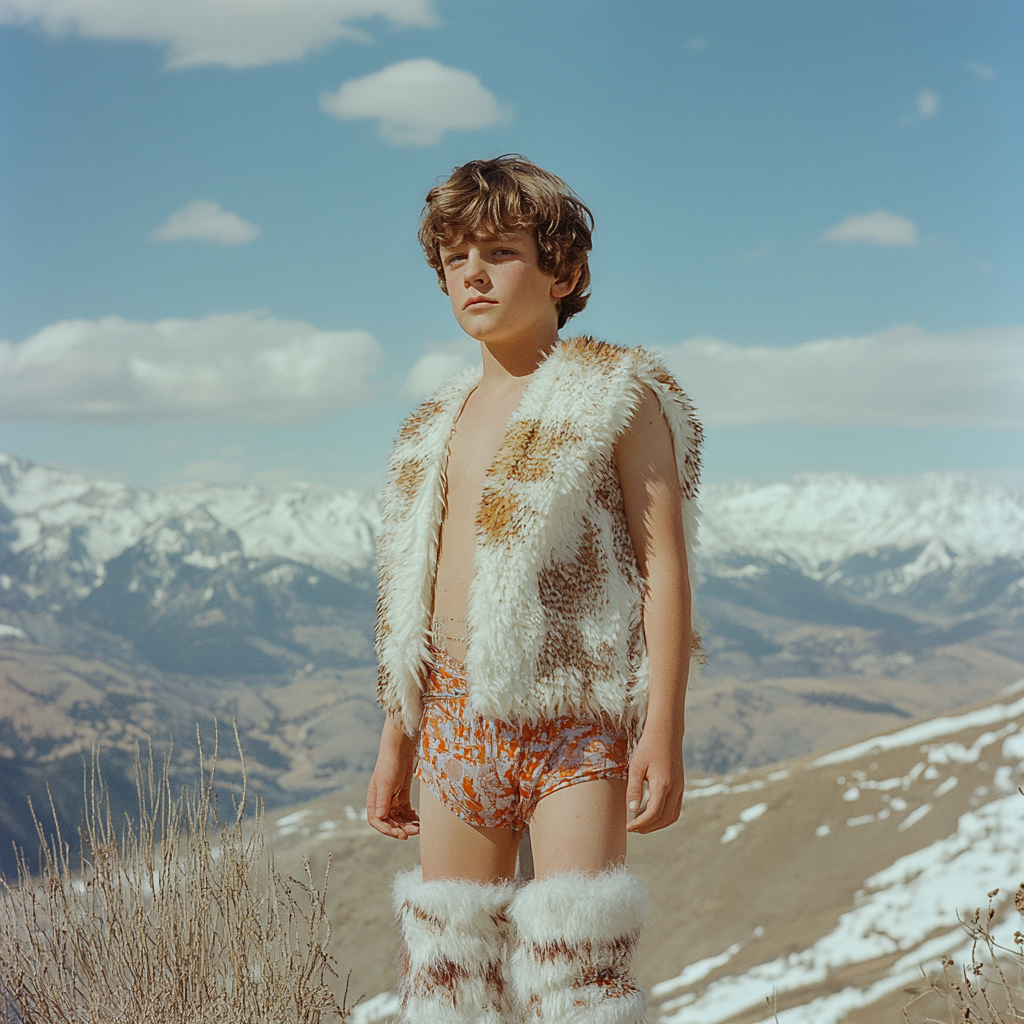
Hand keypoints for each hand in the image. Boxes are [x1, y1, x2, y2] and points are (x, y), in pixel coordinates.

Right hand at [366, 717, 419, 839]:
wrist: (401, 749)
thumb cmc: (389, 764)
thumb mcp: (386, 783)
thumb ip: (383, 801)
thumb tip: (380, 818)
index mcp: (374, 800)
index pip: (376, 820)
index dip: (386, 829)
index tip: (398, 834)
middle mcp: (382, 802)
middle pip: (389, 822)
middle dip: (400, 828)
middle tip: (413, 832)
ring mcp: (393, 799)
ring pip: (399, 818)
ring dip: (408, 824)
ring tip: (419, 827)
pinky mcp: (403, 795)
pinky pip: (406, 811)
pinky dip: (412, 817)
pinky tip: (418, 820)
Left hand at [625, 728, 683, 833]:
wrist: (666, 733)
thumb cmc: (648, 747)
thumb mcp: (636, 766)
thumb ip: (634, 789)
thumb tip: (631, 810)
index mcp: (663, 784)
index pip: (653, 814)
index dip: (640, 824)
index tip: (628, 827)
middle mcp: (675, 789)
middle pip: (664, 819)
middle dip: (648, 827)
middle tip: (633, 828)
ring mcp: (680, 788)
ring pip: (672, 817)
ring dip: (658, 825)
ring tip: (641, 824)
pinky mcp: (681, 786)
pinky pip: (675, 809)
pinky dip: (665, 817)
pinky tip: (651, 814)